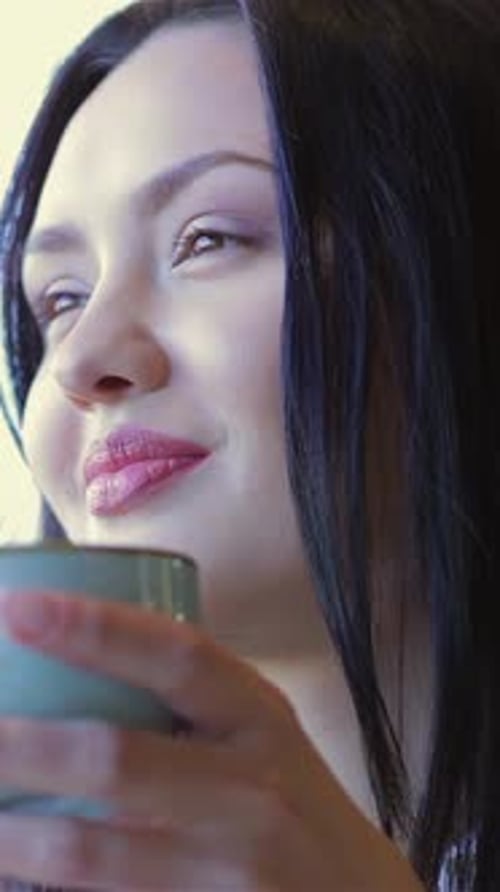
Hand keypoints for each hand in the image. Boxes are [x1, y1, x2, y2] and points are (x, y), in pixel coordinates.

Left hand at [0, 590, 423, 890]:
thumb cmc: (285, 796)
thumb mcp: (257, 730)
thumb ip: (187, 697)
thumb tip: (70, 647)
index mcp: (258, 715)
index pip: (177, 656)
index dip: (95, 629)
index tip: (18, 608)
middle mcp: (250, 788)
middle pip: (116, 761)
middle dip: (21, 748)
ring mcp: (230, 870)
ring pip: (91, 853)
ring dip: (11, 835)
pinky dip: (45, 885)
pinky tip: (12, 870)